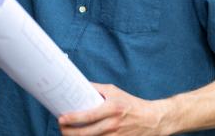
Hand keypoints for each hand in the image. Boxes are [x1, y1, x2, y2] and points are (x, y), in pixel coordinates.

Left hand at [58, 83, 172, 135]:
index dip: (73, 118)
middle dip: (69, 132)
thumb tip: (77, 84)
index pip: (88, 116)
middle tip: (61, 127)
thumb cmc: (130, 103)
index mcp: (112, 108)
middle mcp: (114, 124)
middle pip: (86, 133)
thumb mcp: (114, 91)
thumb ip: (96, 88)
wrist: (153, 119)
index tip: (61, 118)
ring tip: (68, 133)